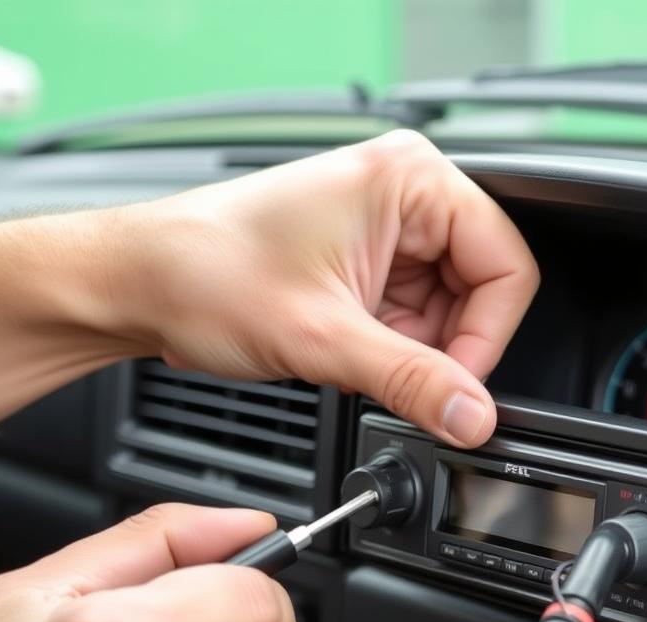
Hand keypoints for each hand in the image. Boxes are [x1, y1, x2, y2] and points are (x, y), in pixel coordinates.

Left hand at [120, 130, 537, 445]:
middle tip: (395, 373)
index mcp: (409, 180)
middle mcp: (405, 196)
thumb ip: (412, 381)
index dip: (487, 335)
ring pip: (450, 314)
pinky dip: (391, 351)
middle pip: (482, 292)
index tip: (456, 384)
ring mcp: (387, 231)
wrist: (140, 286)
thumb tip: (474, 416)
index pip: (506, 265)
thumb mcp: (323, 337)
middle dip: (444, 348)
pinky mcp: (369, 264)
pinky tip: (349, 351)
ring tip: (354, 354)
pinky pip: (415, 321)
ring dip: (412, 353)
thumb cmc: (204, 271)